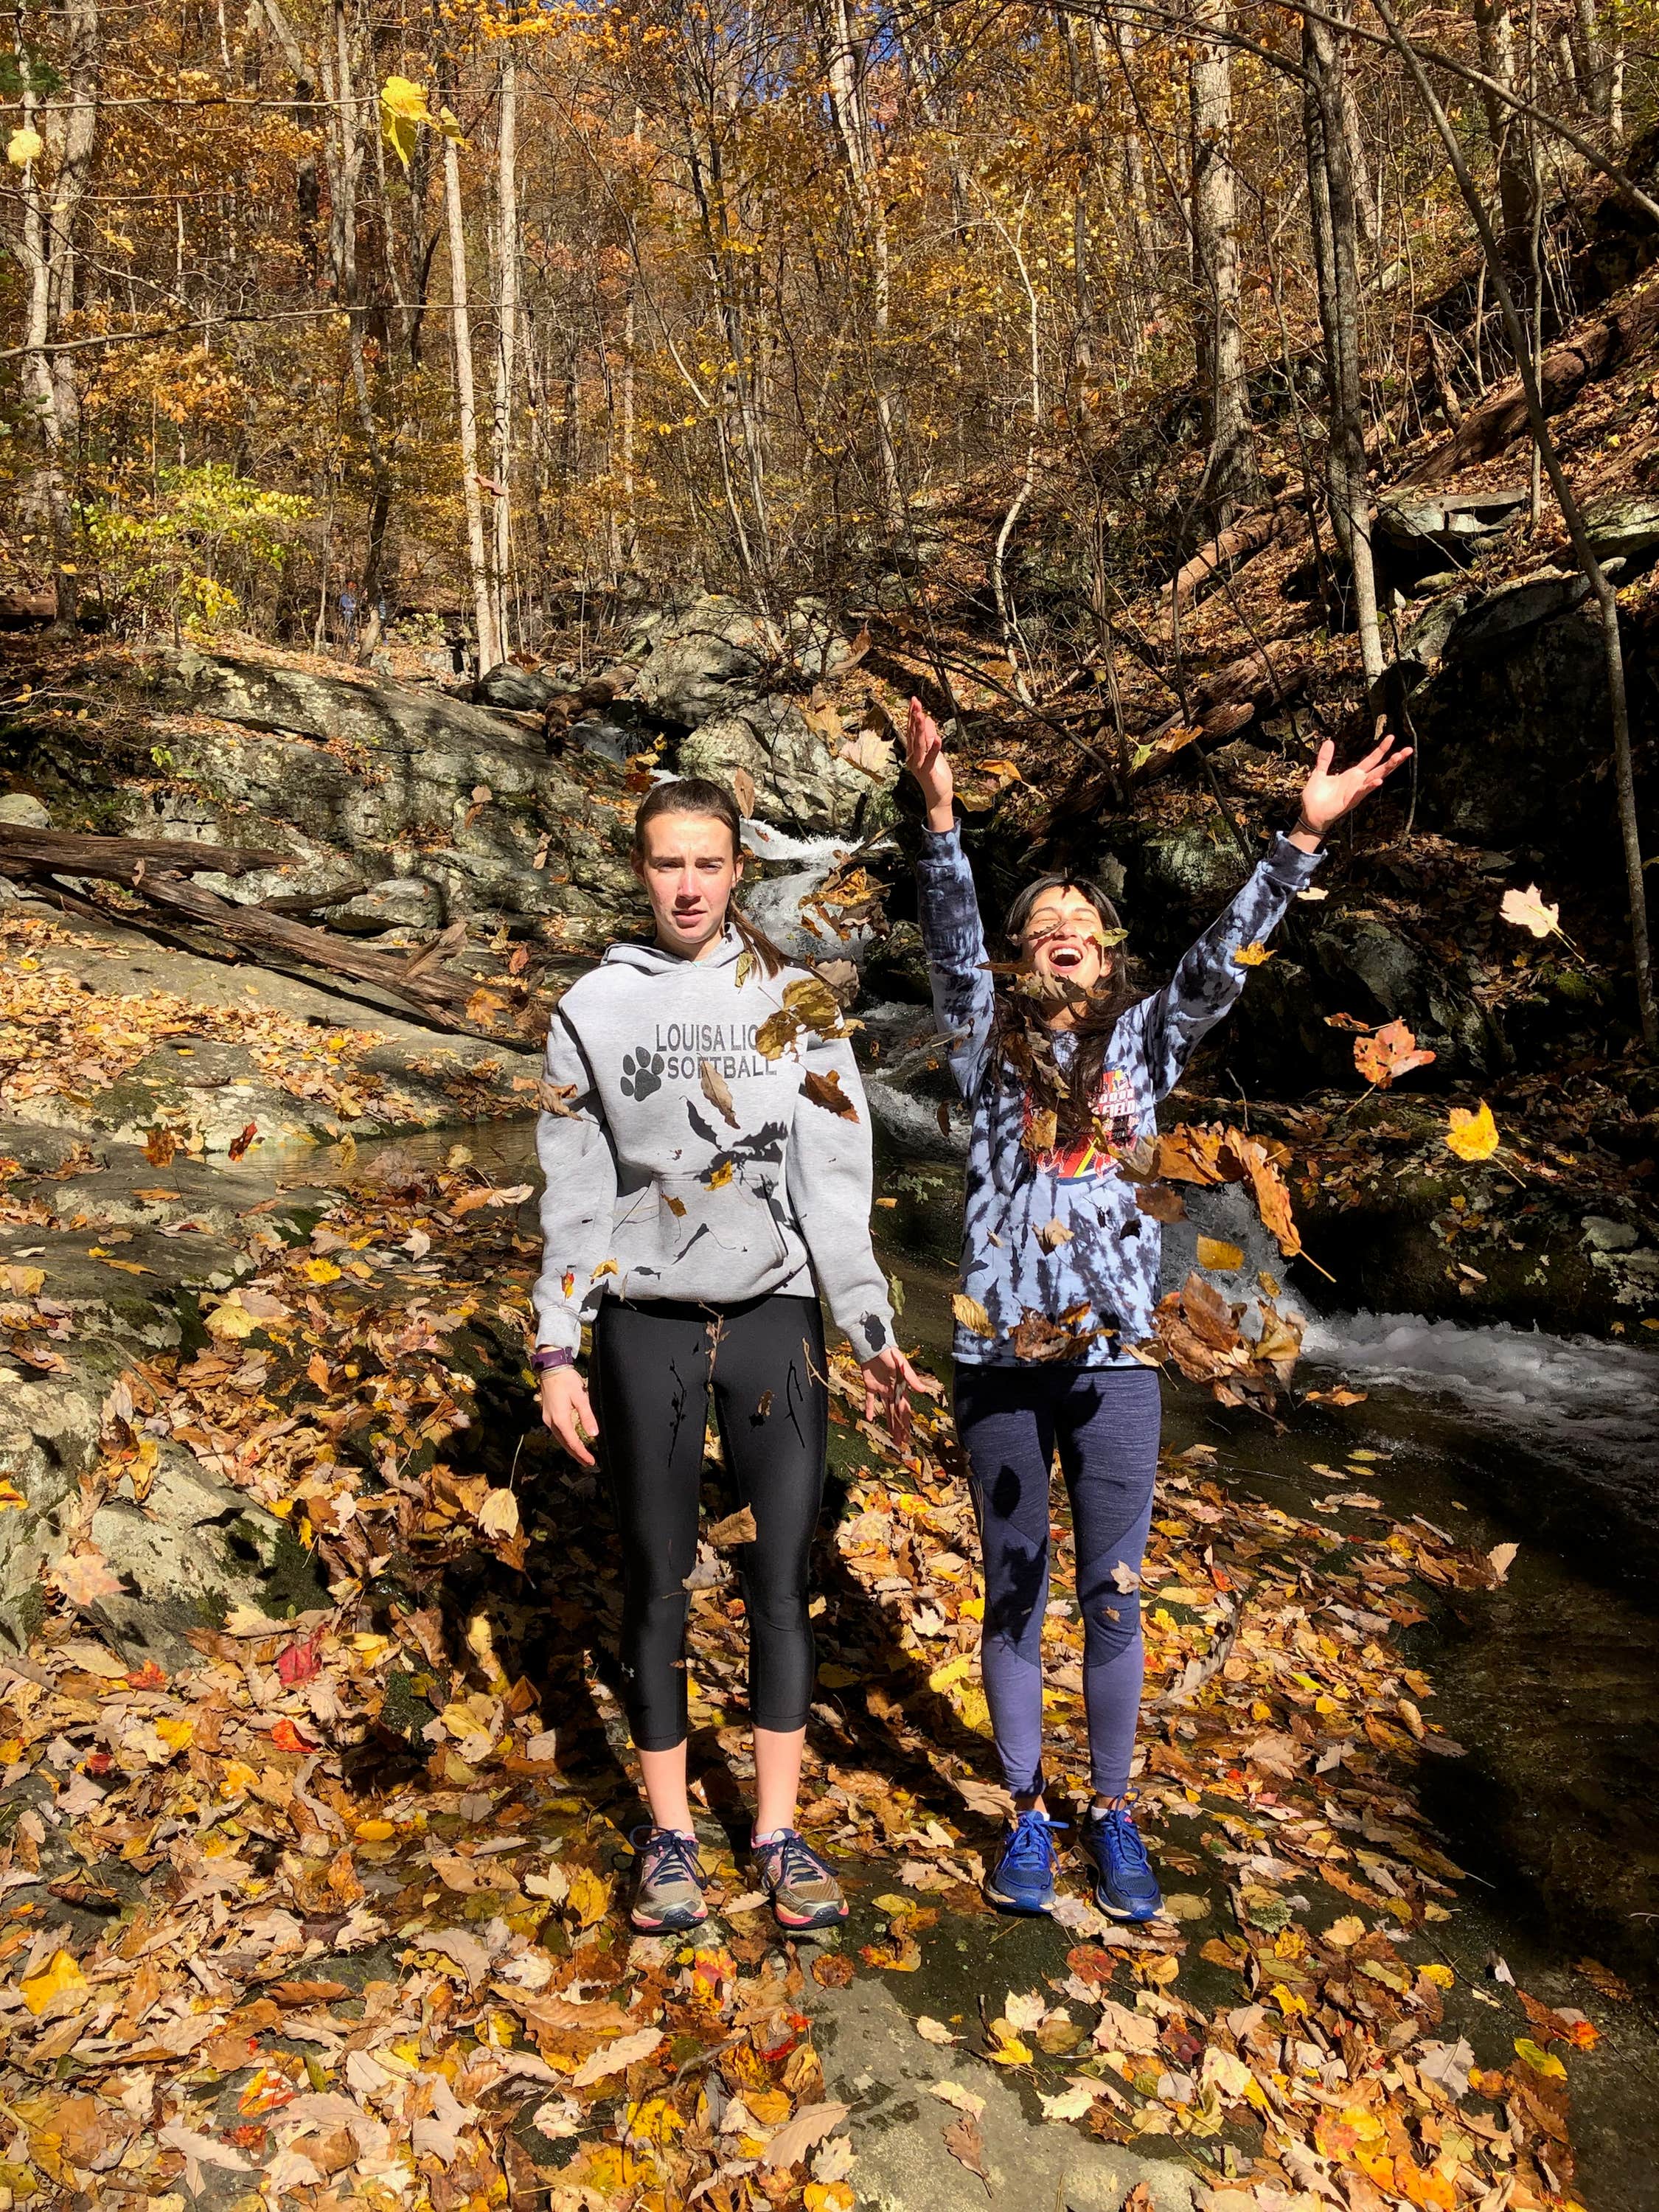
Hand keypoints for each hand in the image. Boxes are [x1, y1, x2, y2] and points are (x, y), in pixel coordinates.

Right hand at [539, 1364, 598, 1467]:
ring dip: (571, 1448)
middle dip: (576, 1454)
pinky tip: (572, 1441)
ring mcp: (547, 1418)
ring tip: (582, 1456)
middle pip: (565, 1443)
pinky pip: (558, 1432)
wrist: (551, 1368)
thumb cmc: (566, 1379)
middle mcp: (551, 1421)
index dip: (582, 1453)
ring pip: (560, 1439)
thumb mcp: (580, 1397)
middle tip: (588, 1463)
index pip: (572, 1441)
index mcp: (560, 1418)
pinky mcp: (548, 1414)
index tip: (591, 1461)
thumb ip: (587, 1416)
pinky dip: (566, 1440)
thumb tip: (594, 1434)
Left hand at [862, 1342, 927, 1446]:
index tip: (907, 1435)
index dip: (905, 1423)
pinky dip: (870, 1409)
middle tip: (900, 1442)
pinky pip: (870, 1400)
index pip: (904, 1409)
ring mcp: (881, 1389)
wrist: (873, 1345)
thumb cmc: (889, 1353)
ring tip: (891, 1435)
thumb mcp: (902, 1365)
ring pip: (886, 1409)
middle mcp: (893, 1391)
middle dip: (899, 1427)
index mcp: (901, 1388)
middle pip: (896, 1413)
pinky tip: (869, 1419)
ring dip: (888, 1422)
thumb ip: (911, 1378)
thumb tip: (923, 1390)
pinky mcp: (869, 1385)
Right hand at [903, 697, 954, 832]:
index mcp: (914, 751)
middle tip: (915, 702)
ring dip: (920, 729)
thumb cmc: (937, 774)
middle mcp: (913, 757)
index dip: (913, 715)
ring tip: (922, 715)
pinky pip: (931, 758)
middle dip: (914, 717)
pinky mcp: (927, 772)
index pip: (912, 730)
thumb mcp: (935, 751)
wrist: (939, 796)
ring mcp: (919, 765)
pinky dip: (934, 749)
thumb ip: (930, 736)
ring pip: (919, 744)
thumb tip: (927, 719)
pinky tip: (937, 739)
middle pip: (913, 734)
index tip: (914, 701)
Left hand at [1294, 727, 1412, 839]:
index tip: (1391, 737)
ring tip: (1399, 758)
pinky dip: (1370, 786)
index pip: (1371, 759)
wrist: (1310, 815)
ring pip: (1377, 778)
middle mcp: (1358, 782)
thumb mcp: (1319, 773)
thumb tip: (1329, 742)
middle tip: (1409, 749)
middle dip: (1394, 759)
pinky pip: (1362, 792)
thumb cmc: (1316, 797)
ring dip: (1388, 768)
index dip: (1381, 749)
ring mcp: (1356, 792)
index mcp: (1353, 775)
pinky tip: (1379, 781)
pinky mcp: (1350, 801)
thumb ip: (1325, 759)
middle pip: (1380, 768)